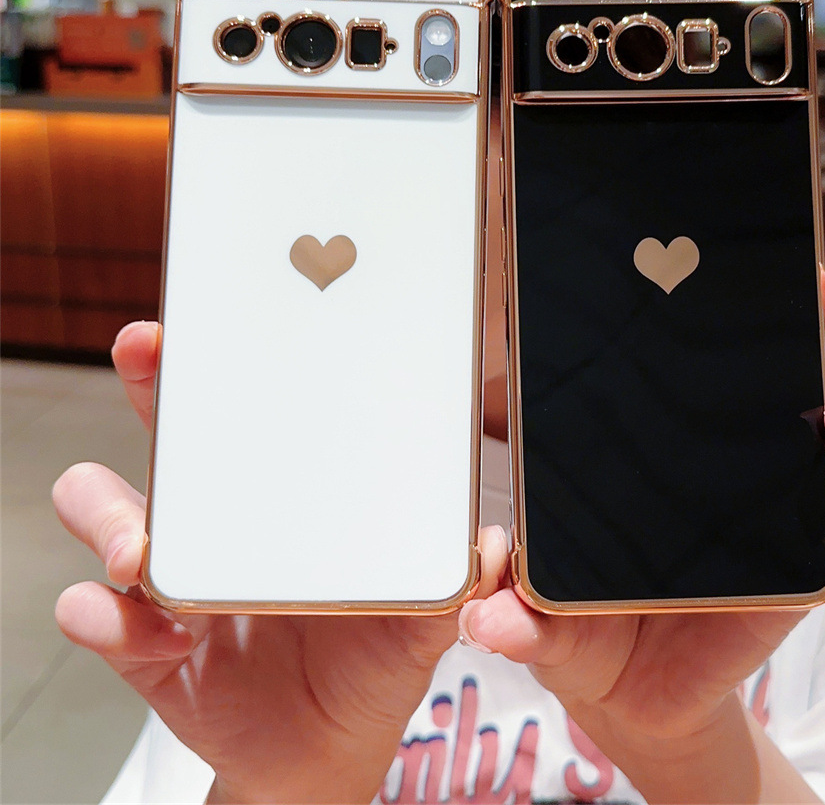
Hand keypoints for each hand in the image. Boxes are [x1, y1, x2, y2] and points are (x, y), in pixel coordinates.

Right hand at [53, 322, 507, 804]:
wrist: (330, 742)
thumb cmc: (374, 653)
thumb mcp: (420, 614)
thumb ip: (453, 576)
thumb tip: (493, 545)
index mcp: (283, 491)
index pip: (249, 406)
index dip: (232, 354)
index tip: (223, 315)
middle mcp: (216, 516)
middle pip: (165, 428)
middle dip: (152, 383)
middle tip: (150, 354)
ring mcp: (170, 575)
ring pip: (104, 510)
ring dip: (115, 516)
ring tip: (148, 549)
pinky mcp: (142, 643)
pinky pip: (98, 617)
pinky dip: (108, 618)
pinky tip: (154, 635)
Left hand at [458, 248, 824, 803]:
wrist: (624, 688)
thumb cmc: (575, 615)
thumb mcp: (536, 596)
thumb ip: (510, 600)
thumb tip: (479, 615)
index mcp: (662, 437)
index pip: (700, 352)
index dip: (725, 298)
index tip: (736, 253)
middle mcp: (730, 457)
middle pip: (788, 369)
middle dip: (823, 316)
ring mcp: (773, 510)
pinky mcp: (803, 575)